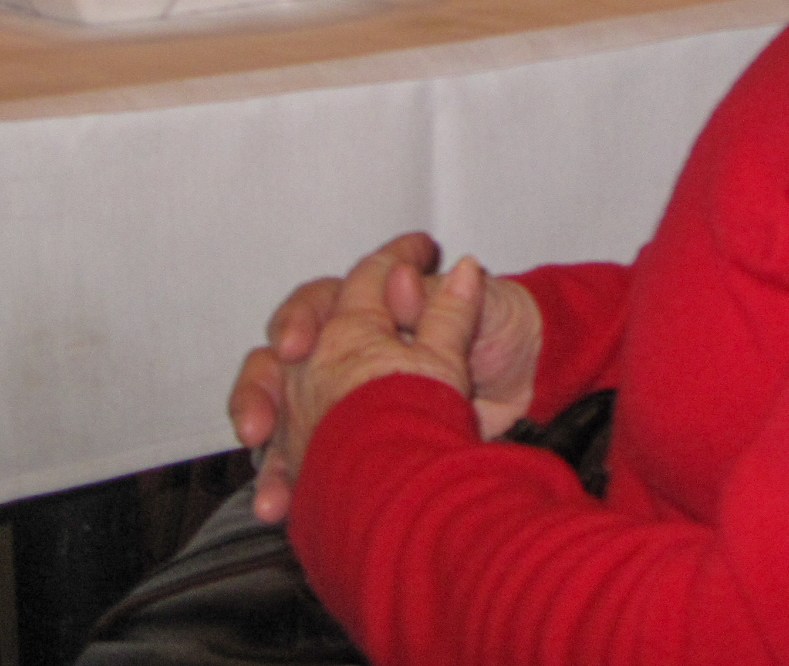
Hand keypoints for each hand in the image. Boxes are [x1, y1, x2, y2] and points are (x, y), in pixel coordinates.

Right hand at [227, 231, 544, 520]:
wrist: (530, 377)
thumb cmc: (501, 326)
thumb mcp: (482, 304)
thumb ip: (440, 297)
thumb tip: (401, 280)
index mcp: (368, 307)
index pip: (316, 305)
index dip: (299, 321)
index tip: (296, 343)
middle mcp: (343, 351)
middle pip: (277, 364)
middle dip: (259, 391)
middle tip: (259, 421)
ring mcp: (341, 401)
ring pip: (281, 418)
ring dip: (267, 451)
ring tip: (269, 485)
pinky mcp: (349, 444)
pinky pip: (306, 465)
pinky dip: (289, 487)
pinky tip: (281, 508)